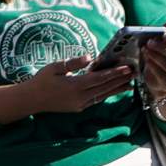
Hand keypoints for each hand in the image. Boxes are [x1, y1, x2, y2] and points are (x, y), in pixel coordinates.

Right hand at [0, 57, 132, 119]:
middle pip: (105, 87)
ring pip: (103, 95)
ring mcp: (80, 104)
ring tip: (129, 83)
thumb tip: (89, 57)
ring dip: (116, 89)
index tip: (127, 68)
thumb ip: (73, 63)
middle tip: (134, 73)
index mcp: (75, 86)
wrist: (31, 99)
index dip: (114, 73)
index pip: (100, 78)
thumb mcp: (54, 67)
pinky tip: (112, 90)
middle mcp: (80, 97)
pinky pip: (96, 100)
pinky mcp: (79, 108)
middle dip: (120, 80)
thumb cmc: (41, 80)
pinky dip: (106, 94)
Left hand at [136, 31, 165, 100]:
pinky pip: (162, 76)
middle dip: (163, 48)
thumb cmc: (164, 56)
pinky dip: (153, 66)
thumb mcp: (165, 44)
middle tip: (150, 42)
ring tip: (145, 50)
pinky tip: (146, 59)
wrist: (159, 77)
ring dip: (157, 57)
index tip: (164, 34)